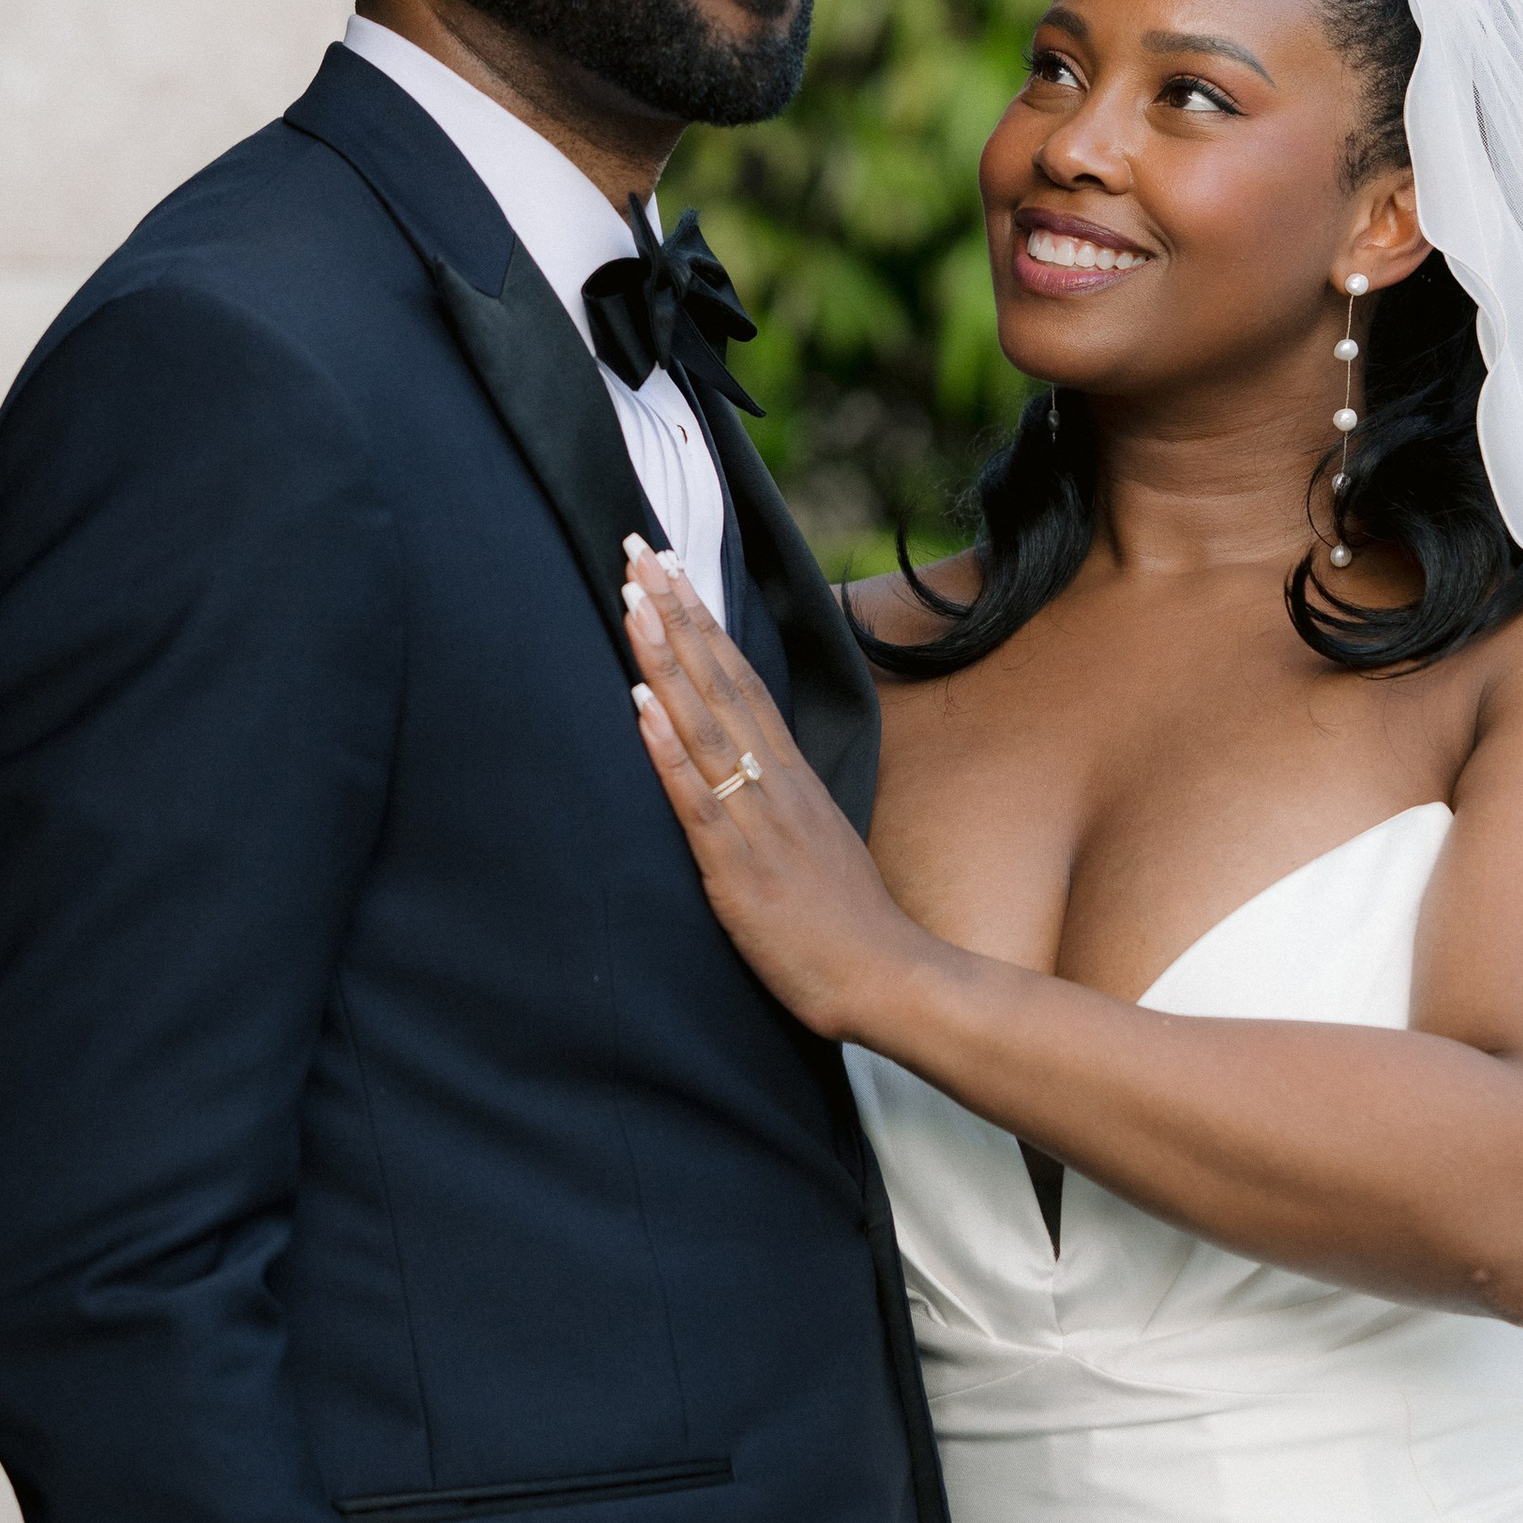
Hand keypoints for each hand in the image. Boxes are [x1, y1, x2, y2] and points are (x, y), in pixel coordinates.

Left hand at [621, 538, 931, 1037]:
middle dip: (676, 611)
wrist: (890, 977)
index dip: (704, 620)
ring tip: (633, 598)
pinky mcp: (738, 867)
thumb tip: (747, 771)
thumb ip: (779, 800)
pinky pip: (697, 797)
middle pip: (720, 679)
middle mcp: (774, 781)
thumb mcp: (814, 840)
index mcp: (790, 773)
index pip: (740, 677)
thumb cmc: (849, 923)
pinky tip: (639, 704)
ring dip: (666, 658)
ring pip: (704, 722)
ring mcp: (756, 819)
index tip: (672, 568)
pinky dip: (666, 748)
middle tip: (639, 545)